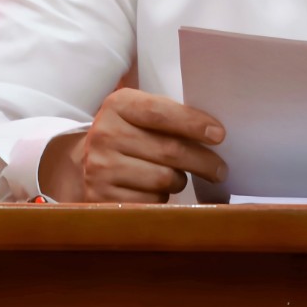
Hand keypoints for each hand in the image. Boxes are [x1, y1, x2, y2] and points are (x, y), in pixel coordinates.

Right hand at [41, 88, 225, 202]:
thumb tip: (215, 133)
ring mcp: (100, 168)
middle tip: (220, 169)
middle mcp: (104, 133)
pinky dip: (161, 199)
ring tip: (179, 177)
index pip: (160, 113)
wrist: (86, 162)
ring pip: (164, 179)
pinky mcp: (101, 197)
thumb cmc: (130, 135)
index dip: (193, 123)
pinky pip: (150, 202)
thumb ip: (171, 116)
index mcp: (118, 105)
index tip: (219, 135)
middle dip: (203, 161)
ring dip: (180, 181)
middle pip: (169, 150)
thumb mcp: (142, 115)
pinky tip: (155, 191)